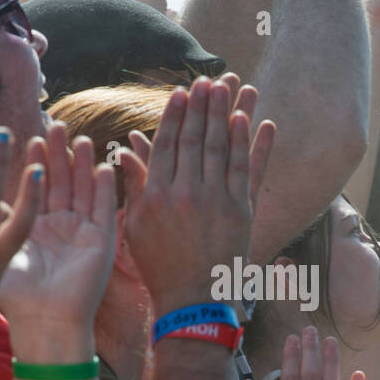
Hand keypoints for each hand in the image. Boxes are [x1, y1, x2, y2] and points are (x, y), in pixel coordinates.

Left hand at [0, 123, 116, 329]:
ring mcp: (83, 233)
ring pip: (85, 190)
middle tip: (57, 126)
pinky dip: (106, 188)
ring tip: (81, 139)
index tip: (33, 137)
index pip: (39, 186)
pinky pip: (106, 210)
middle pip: (63, 181)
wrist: (43, 322)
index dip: (38, 162)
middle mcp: (61, 226)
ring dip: (84, 165)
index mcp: (36, 227)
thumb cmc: (17, 296)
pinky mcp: (102, 243)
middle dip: (61, 154)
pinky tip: (104, 166)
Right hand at [118, 77, 273, 312]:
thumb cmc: (160, 265)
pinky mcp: (240, 211)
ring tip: (230, 86)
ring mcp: (215, 200)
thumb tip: (127, 149)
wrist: (192, 299)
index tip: (182, 92)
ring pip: (221, 146)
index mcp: (157, 194)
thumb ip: (135, 185)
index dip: (176, 114)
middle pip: (195, 138)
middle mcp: (185, 192)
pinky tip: (252, 119)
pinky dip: (250, 142)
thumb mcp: (136, 226)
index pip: (167, 143)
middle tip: (209, 79)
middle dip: (203, 105)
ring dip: (226, 113)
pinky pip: (247, 169)